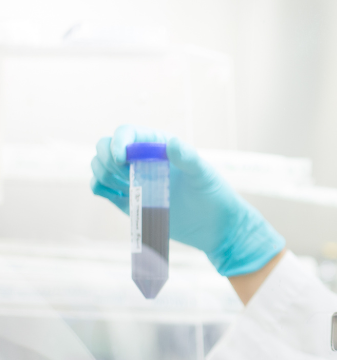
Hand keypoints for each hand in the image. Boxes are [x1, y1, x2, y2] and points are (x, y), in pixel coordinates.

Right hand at [91, 125, 285, 276]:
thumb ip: (188, 159)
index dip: (118, 141)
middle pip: (105, 147)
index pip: (127, 133)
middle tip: (126, 177)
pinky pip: (101, 188)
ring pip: (99, 166)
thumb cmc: (213, 195)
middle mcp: (141, 159)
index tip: (121, 158)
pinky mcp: (126, 199)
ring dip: (103, 174)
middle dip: (106, 159)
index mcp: (158, 145)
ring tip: (128, 189)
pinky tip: (117, 196)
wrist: (213, 226)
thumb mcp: (203, 175)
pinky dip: (100, 188)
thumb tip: (172, 143)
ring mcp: (131, 179)